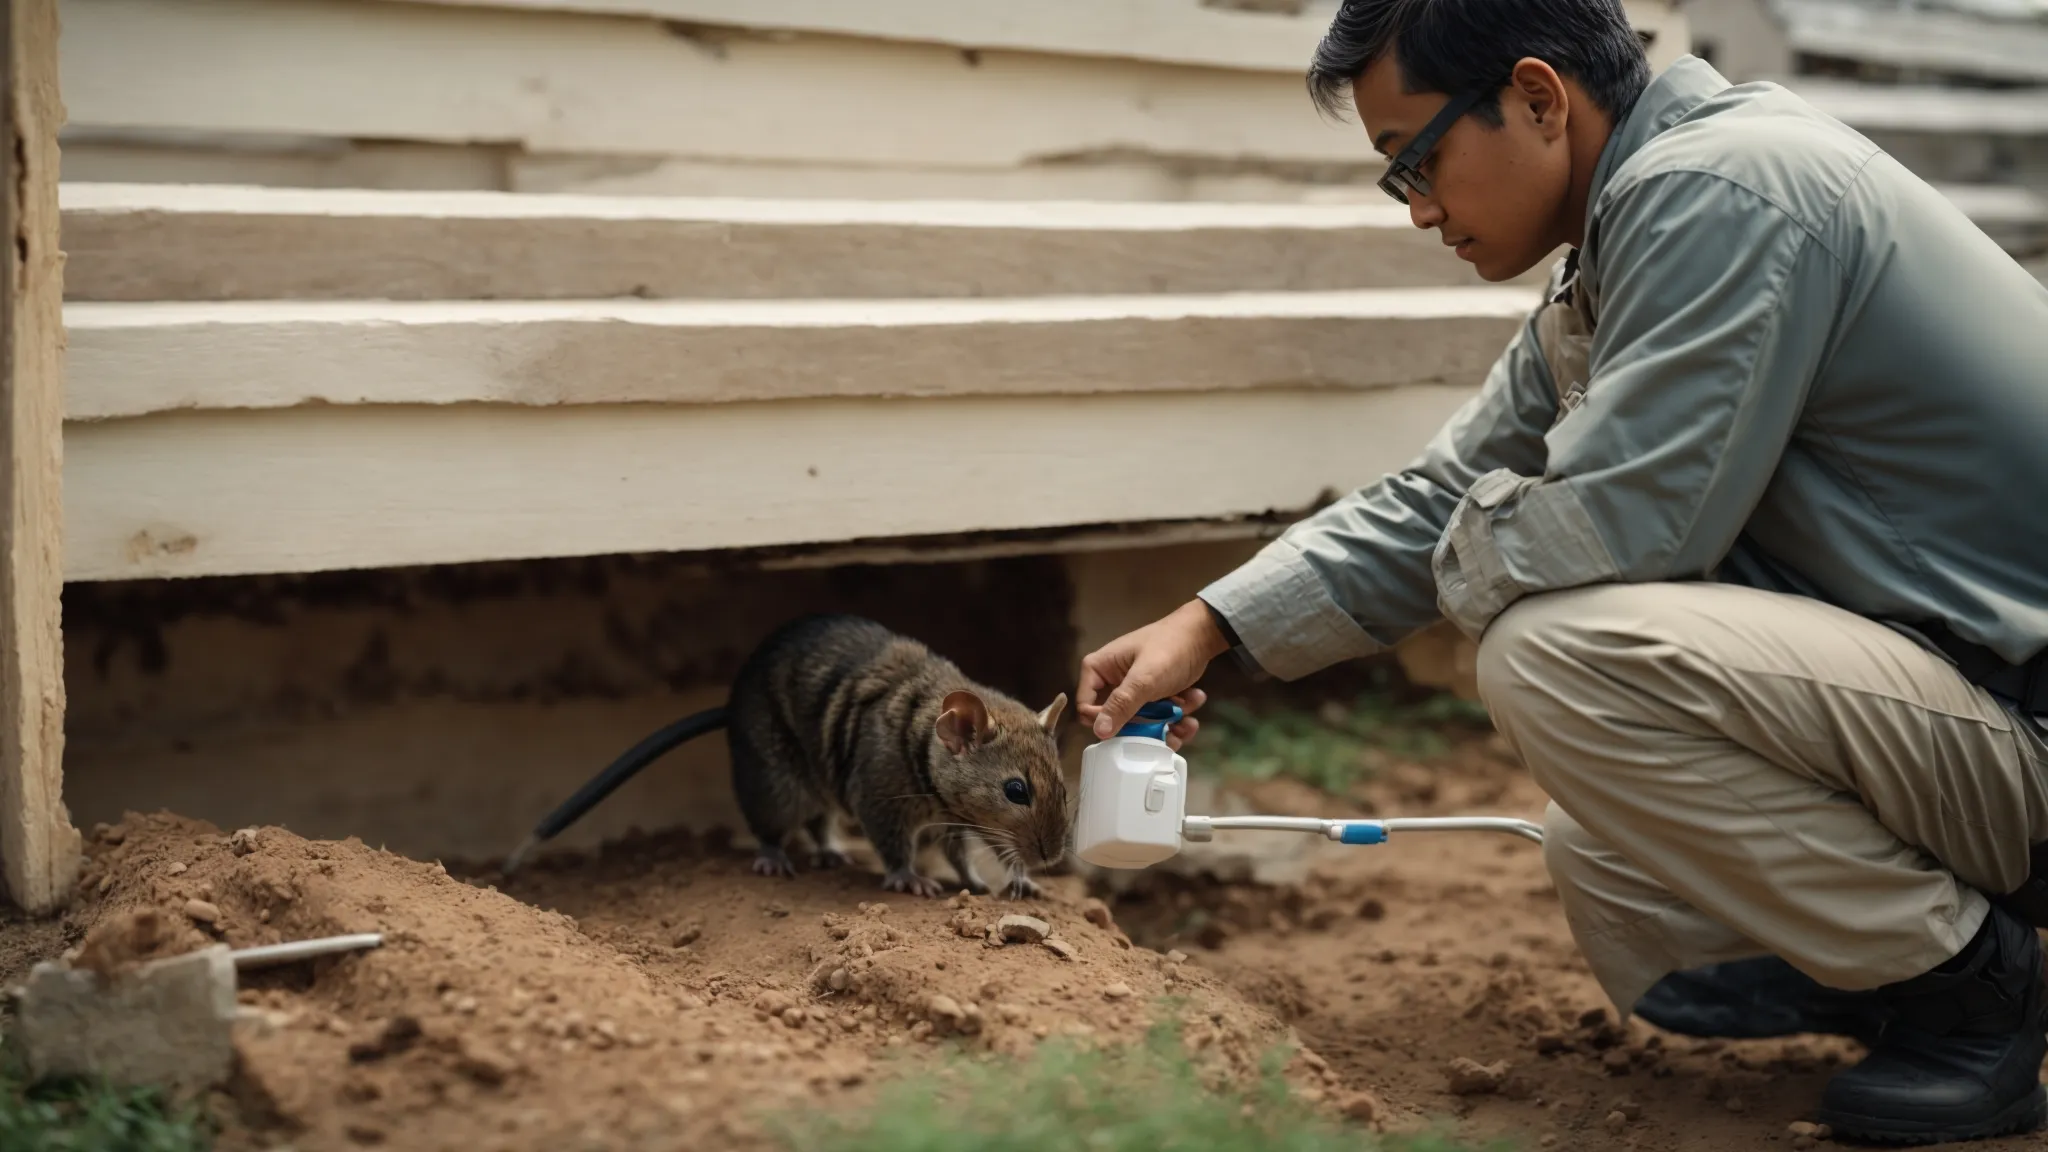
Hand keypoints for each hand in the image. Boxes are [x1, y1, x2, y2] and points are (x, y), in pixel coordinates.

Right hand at [1077, 599, 1231, 748]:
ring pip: (1142, 723)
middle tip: (1168, 722)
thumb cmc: (1169, 649)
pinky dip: (1177, 715)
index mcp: (1099, 669)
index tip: (1132, 724)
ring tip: (1187, 713)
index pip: (1086, 706)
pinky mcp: (1153, 696)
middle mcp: (1112, 681)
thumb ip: (1122, 704)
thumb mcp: (1145, 678)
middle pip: (1118, 720)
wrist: (1202, 633)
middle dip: (1147, 725)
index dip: (1106, 721)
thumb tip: (1099, 732)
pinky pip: (1158, 717)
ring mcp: (1134, 690)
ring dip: (1167, 723)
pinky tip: (1193, 700)